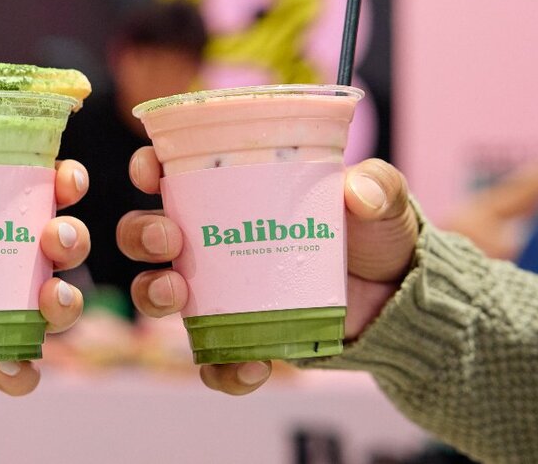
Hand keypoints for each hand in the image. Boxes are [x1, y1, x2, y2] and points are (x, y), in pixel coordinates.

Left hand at [0, 160, 89, 401]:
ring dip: (65, 303)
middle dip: (72, 239)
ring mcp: (0, 311)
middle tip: (55, 238)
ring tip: (49, 301)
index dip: (65, 182)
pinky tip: (12, 367)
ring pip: (55, 307)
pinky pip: (18, 369)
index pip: (39, 192)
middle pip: (61, 246)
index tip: (66, 179)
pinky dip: (23, 372)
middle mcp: (4, 262)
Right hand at [117, 147, 418, 394]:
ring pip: (158, 291)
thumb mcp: (381, 203)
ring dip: (152, 292)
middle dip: (142, 234)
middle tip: (169, 238)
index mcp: (232, 193)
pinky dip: (221, 368)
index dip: (148, 168)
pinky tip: (250, 366)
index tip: (149, 171)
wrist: (395, 301)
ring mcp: (219, 291)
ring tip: (176, 296)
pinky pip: (211, 359)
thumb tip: (356, 191)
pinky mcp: (237, 336)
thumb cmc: (374, 236)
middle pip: (148, 233)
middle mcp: (212, 240)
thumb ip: (378, 187)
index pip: (173, 172)